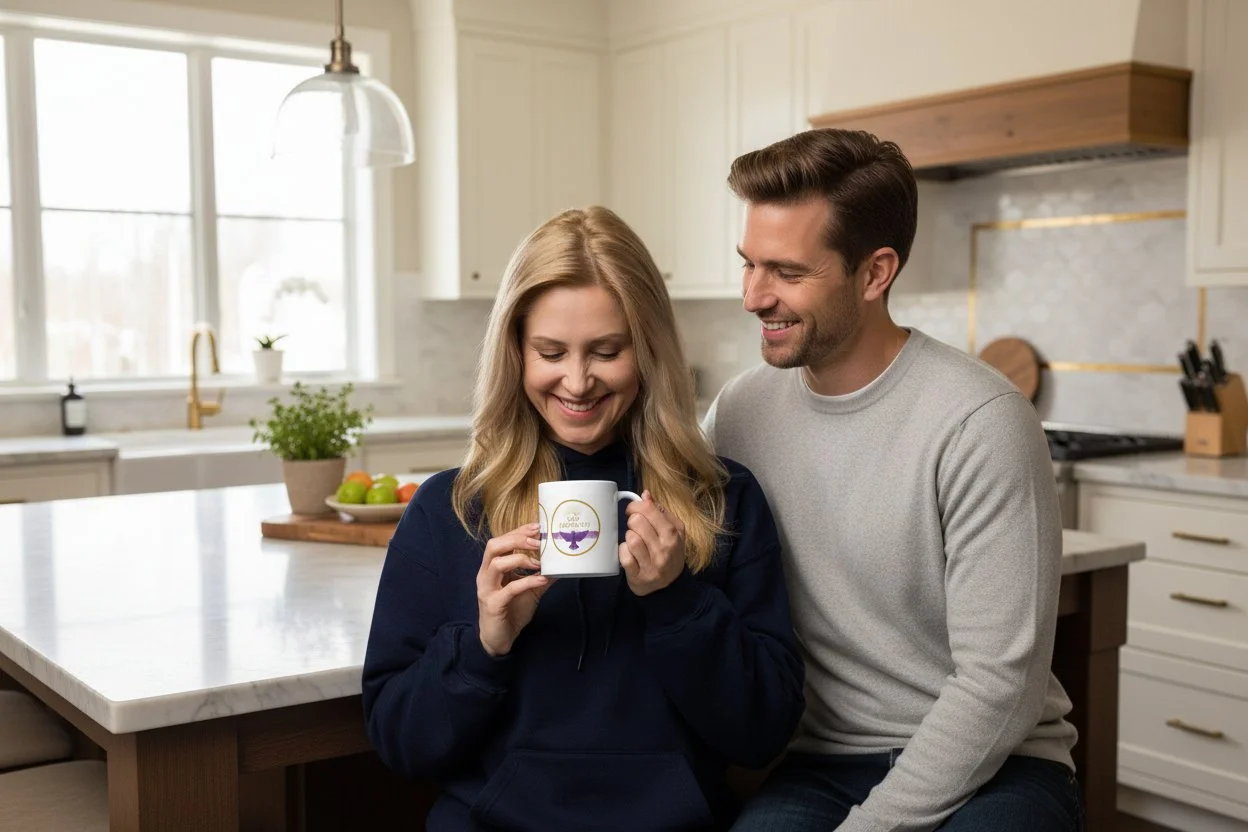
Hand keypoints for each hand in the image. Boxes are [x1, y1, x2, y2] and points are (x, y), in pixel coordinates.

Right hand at [477, 523, 552, 656]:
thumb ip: (542, 576)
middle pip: (493, 546)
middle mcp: (486, 575)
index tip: (538, 526)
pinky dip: (527, 581)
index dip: (518, 531)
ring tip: (539, 562)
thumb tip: (562, 565)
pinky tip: (541, 580)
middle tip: (538, 541)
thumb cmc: (511, 611)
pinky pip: (509, 589)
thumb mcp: (530, 590)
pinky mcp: (493, 605)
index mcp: (492, 567)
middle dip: (516, 539)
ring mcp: (487, 589)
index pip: (501, 541)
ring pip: (496, 564)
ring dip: (520, 559)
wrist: (499, 639)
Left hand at [619, 491, 685, 595]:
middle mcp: (664, 549)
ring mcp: (651, 564)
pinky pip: (623, 556)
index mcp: (672, 534)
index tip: (633, 511)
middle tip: (635, 528)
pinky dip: (623, 553)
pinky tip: (630, 554)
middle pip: (636, 522)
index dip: (635, 506)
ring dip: (628, 538)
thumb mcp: (673, 531)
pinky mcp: (638, 576)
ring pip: (630, 539)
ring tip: (634, 542)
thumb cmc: (670, 553)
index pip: (648, 509)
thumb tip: (645, 494)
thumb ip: (660, 512)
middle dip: (632, 522)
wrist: (671, 586)